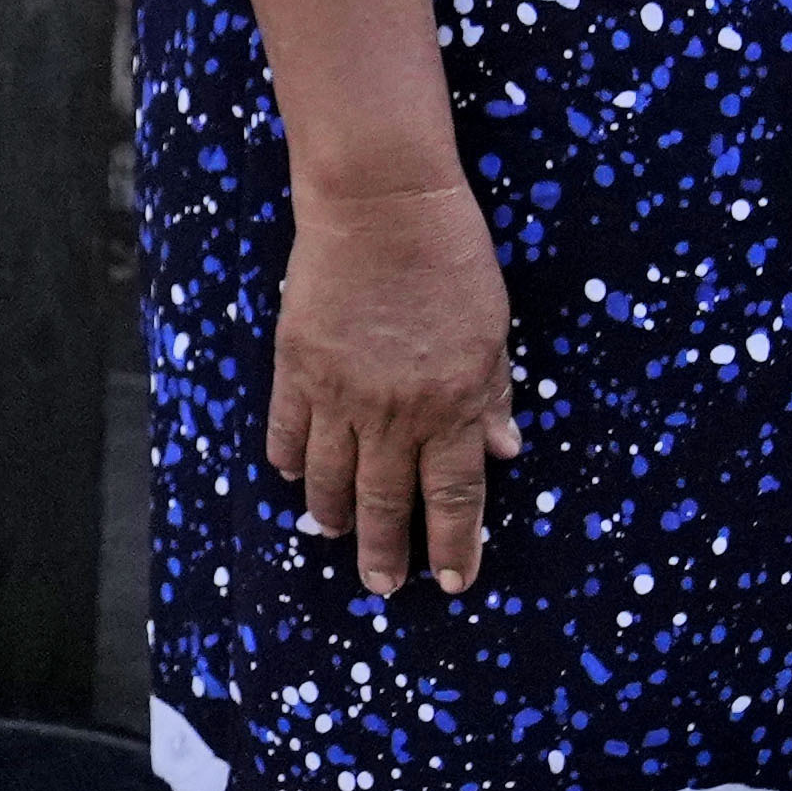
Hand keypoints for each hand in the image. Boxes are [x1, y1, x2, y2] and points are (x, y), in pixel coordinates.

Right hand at [267, 168, 517, 598]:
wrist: (381, 204)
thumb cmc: (450, 257)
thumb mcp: (492, 330)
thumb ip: (493, 394)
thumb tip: (505, 451)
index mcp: (453, 404)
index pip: (455, 495)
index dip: (455, 544)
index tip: (452, 580)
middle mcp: (395, 412)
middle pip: (388, 500)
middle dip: (387, 551)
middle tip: (383, 586)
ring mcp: (339, 393)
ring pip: (331, 477)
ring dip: (334, 515)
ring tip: (335, 536)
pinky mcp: (297, 367)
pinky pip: (286, 432)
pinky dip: (288, 460)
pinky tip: (291, 478)